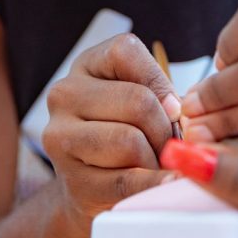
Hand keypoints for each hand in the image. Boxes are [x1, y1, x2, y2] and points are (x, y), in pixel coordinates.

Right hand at [42, 33, 180, 227]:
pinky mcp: (72, 181)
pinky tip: (165, 183)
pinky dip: (154, 184)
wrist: (90, 187)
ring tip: (159, 164)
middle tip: (173, 146)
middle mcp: (65, 94)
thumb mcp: (139, 100)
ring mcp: (61, 137)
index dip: (160, 82)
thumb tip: (176, 112)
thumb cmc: (125, 132)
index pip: (125, 51)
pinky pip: (126, 182)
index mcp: (86, 65)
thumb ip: (160, 95)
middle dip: (166, 129)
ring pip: (130, 141)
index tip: (173, 109)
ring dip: (158, 160)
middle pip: (137, 101)